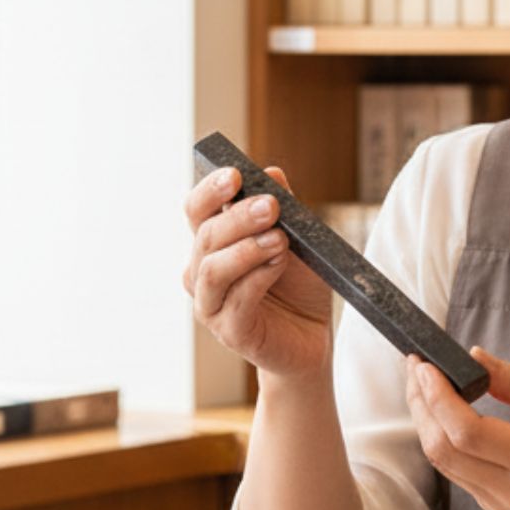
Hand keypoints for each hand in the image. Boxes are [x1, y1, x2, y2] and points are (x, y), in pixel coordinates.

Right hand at [182, 165, 333, 382]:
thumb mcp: (297, 239)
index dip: (210, 190)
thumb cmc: (299, 286)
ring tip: (280, 239)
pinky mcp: (230, 331)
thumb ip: (283, 208)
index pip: (197, 210)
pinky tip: (279, 263)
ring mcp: (211, 305)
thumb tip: (271, 172)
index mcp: (212, 244)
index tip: (235, 174)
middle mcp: (202, 273)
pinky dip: (258, 277)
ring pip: (212, 269)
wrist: (312, 336)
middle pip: (205, 236)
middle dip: (239, 217)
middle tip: (272, 206)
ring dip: (247, 249)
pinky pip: (236, 300)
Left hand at [404, 346, 509, 509]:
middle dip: (421, 405)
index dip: (438, 398)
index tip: (425, 366)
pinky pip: (455, 471)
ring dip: (426, 420)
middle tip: (417, 367)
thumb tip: (472, 358)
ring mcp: (502, 503)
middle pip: (443, 450)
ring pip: (442, 462)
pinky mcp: (495, 506)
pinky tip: (444, 410)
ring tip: (424, 382)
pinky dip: (441, 437)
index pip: (468, 433)